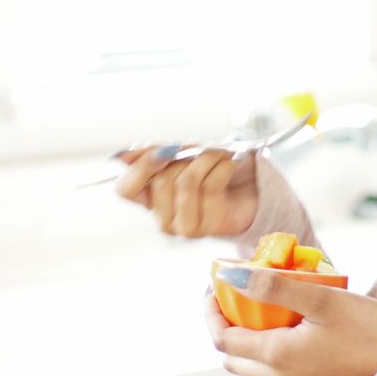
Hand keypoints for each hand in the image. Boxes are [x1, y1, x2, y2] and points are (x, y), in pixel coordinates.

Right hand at [115, 146, 259, 237]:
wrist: (253, 189)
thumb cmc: (213, 171)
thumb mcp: (182, 156)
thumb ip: (154, 154)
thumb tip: (123, 155)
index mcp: (149, 200)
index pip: (125, 189)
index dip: (140, 168)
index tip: (163, 150)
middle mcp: (163, 219)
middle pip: (161, 180)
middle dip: (184, 156)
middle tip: (201, 148)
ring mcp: (185, 227)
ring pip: (186, 182)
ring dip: (206, 158)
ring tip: (220, 153)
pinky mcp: (211, 227)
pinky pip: (211, 186)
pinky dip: (223, 166)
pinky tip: (230, 164)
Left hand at [207, 268, 376, 375]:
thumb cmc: (367, 332)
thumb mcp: (322, 300)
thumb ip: (276, 288)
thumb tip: (234, 277)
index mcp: (276, 356)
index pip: (222, 338)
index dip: (212, 310)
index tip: (215, 286)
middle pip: (233, 356)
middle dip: (226, 324)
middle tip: (235, 296)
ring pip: (255, 365)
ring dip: (251, 337)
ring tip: (268, 306)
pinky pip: (280, 370)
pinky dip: (274, 348)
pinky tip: (296, 326)